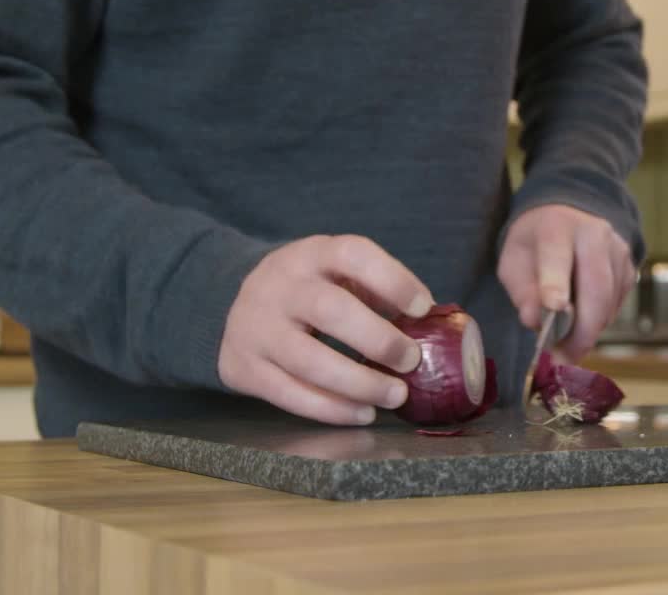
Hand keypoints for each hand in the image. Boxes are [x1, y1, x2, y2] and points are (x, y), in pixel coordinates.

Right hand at [218, 235, 434, 425]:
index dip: (392, 280)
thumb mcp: (336, 275)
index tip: (423, 308)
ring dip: (359, 384)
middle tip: (411, 361)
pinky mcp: (243, 367)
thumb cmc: (308, 292)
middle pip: (330, 310)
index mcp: (311, 255)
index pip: (353, 255)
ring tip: (395, 395)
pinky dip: (331, 410)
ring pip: (309, 361)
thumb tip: (432, 325)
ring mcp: (257, 327)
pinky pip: (289, 394)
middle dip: (378, 340)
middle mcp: (280, 286)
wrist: (235, 306)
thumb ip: (377, 292)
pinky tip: (363, 413)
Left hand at [497, 204, 635, 359]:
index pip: (557, 256)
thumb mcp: (514, 262)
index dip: (556, 283)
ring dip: (590, 330)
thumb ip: (521, 291)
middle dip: (581, 329)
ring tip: (567, 345)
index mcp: (556, 227)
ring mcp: (617, 249)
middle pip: (596, 286)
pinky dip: (600, 321)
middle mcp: (594, 233)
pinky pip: (618, 304)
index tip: (555, 309)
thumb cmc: (536, 244)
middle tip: (564, 358)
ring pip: (609, 301)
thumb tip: (535, 321)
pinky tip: (583, 321)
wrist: (567, 215)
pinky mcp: (630, 267)